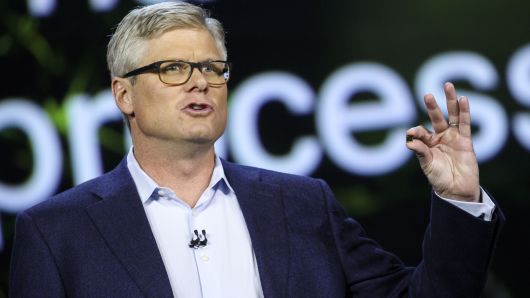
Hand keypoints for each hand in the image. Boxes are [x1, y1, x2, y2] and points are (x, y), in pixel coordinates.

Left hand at [406, 82, 479, 201]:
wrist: (456, 190)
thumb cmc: (439, 179)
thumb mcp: (427, 165)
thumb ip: (420, 152)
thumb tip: (408, 140)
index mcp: (427, 144)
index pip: (421, 132)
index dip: (417, 131)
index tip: (412, 133)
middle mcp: (440, 138)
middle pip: (436, 117)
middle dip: (432, 106)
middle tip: (427, 94)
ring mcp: (453, 137)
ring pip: (452, 116)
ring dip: (450, 101)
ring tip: (448, 86)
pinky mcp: (466, 140)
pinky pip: (465, 123)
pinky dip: (464, 111)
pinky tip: (463, 99)